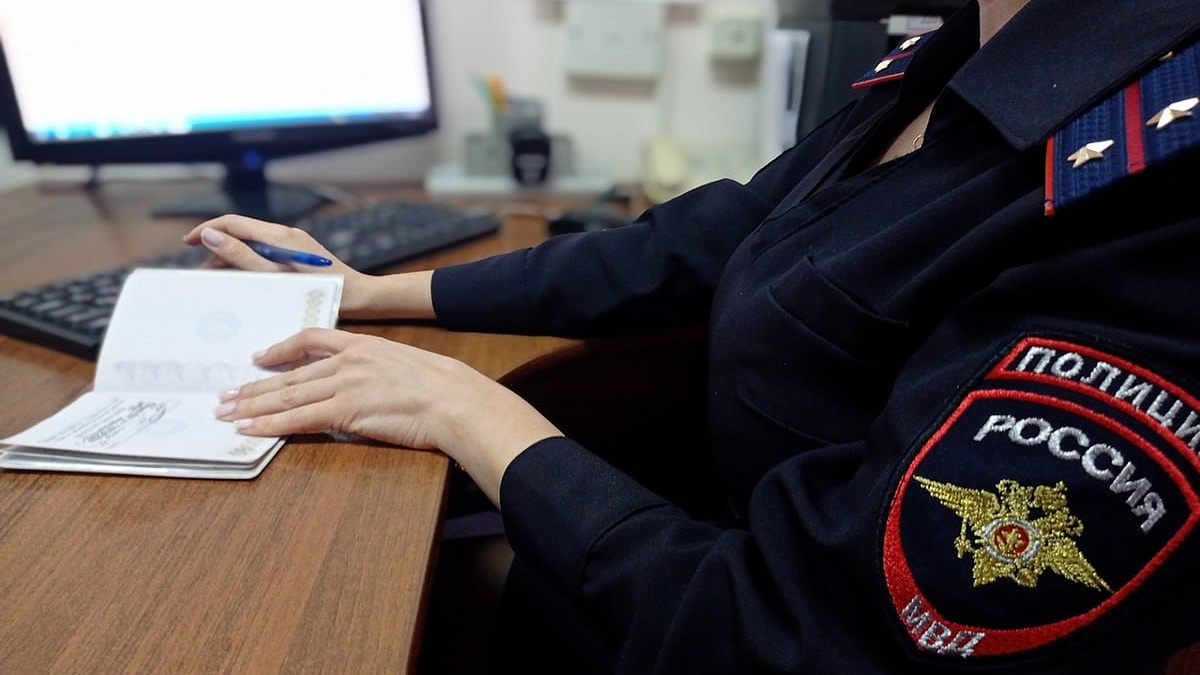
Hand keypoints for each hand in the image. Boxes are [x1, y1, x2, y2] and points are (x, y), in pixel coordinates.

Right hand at [182, 214, 372, 314]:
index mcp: (279, 235)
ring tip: (218, 283)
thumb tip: (209, 235)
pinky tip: (243, 284)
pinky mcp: (298, 255)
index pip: (233, 223)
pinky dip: (250, 265)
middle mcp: (285, 235)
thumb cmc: (317, 291)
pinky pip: (266, 255)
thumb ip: (240, 256)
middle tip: (202, 274)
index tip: (187, 242)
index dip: (206, 230)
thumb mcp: (272, 277)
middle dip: (217, 249)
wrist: (357, 297)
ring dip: (233, 260)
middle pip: (241, 234)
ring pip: (252, 246)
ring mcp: (293, 244)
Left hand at [215, 327, 560, 503]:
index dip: (281, 348)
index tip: (260, 357)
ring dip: (252, 405)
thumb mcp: (407, 368)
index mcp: (364, 346)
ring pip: (287, 394)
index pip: (312, 339)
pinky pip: (298, 418)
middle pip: (290, 372)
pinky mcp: (346, 410)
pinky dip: (270, 424)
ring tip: (225, 412)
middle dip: (252, 384)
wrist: (457, 401)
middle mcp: (349, 360)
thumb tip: (363, 392)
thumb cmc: (443, 390)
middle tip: (224, 393)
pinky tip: (250, 429)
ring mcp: (346, 384)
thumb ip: (377, 374)